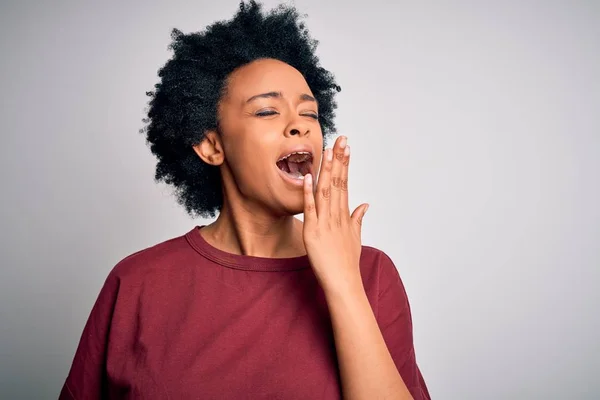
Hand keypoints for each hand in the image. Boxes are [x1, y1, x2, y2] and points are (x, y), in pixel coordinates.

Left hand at [302, 136, 368, 293]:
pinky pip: (310, 210)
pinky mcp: (312, 232)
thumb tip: (365, 204)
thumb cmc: (347, 263)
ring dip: (326, 170)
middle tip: (340, 138)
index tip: (346, 147)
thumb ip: (358, 219)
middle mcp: (336, 216)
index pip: (346, 183)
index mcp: (344, 215)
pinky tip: (308, 177)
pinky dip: (309, 193)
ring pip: (326, 191)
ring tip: (327, 151)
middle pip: (339, 182)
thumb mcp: (355, 237)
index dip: (345, 164)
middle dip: (339, 159)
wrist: (344, 283)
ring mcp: (325, 223)